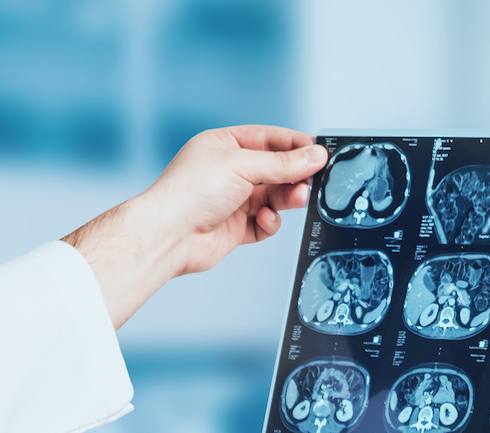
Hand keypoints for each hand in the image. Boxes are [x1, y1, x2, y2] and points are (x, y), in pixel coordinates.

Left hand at [63, 125, 324, 326]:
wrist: (170, 235)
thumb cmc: (190, 192)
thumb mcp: (243, 166)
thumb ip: (283, 163)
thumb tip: (315, 155)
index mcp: (223, 145)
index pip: (268, 139)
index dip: (294, 144)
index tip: (319, 152)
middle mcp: (228, 171)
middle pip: (274, 169)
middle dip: (294, 176)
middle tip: (313, 181)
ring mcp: (232, 200)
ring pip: (273, 197)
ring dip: (286, 199)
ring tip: (296, 200)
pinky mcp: (235, 227)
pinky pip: (264, 222)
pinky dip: (269, 222)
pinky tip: (265, 220)